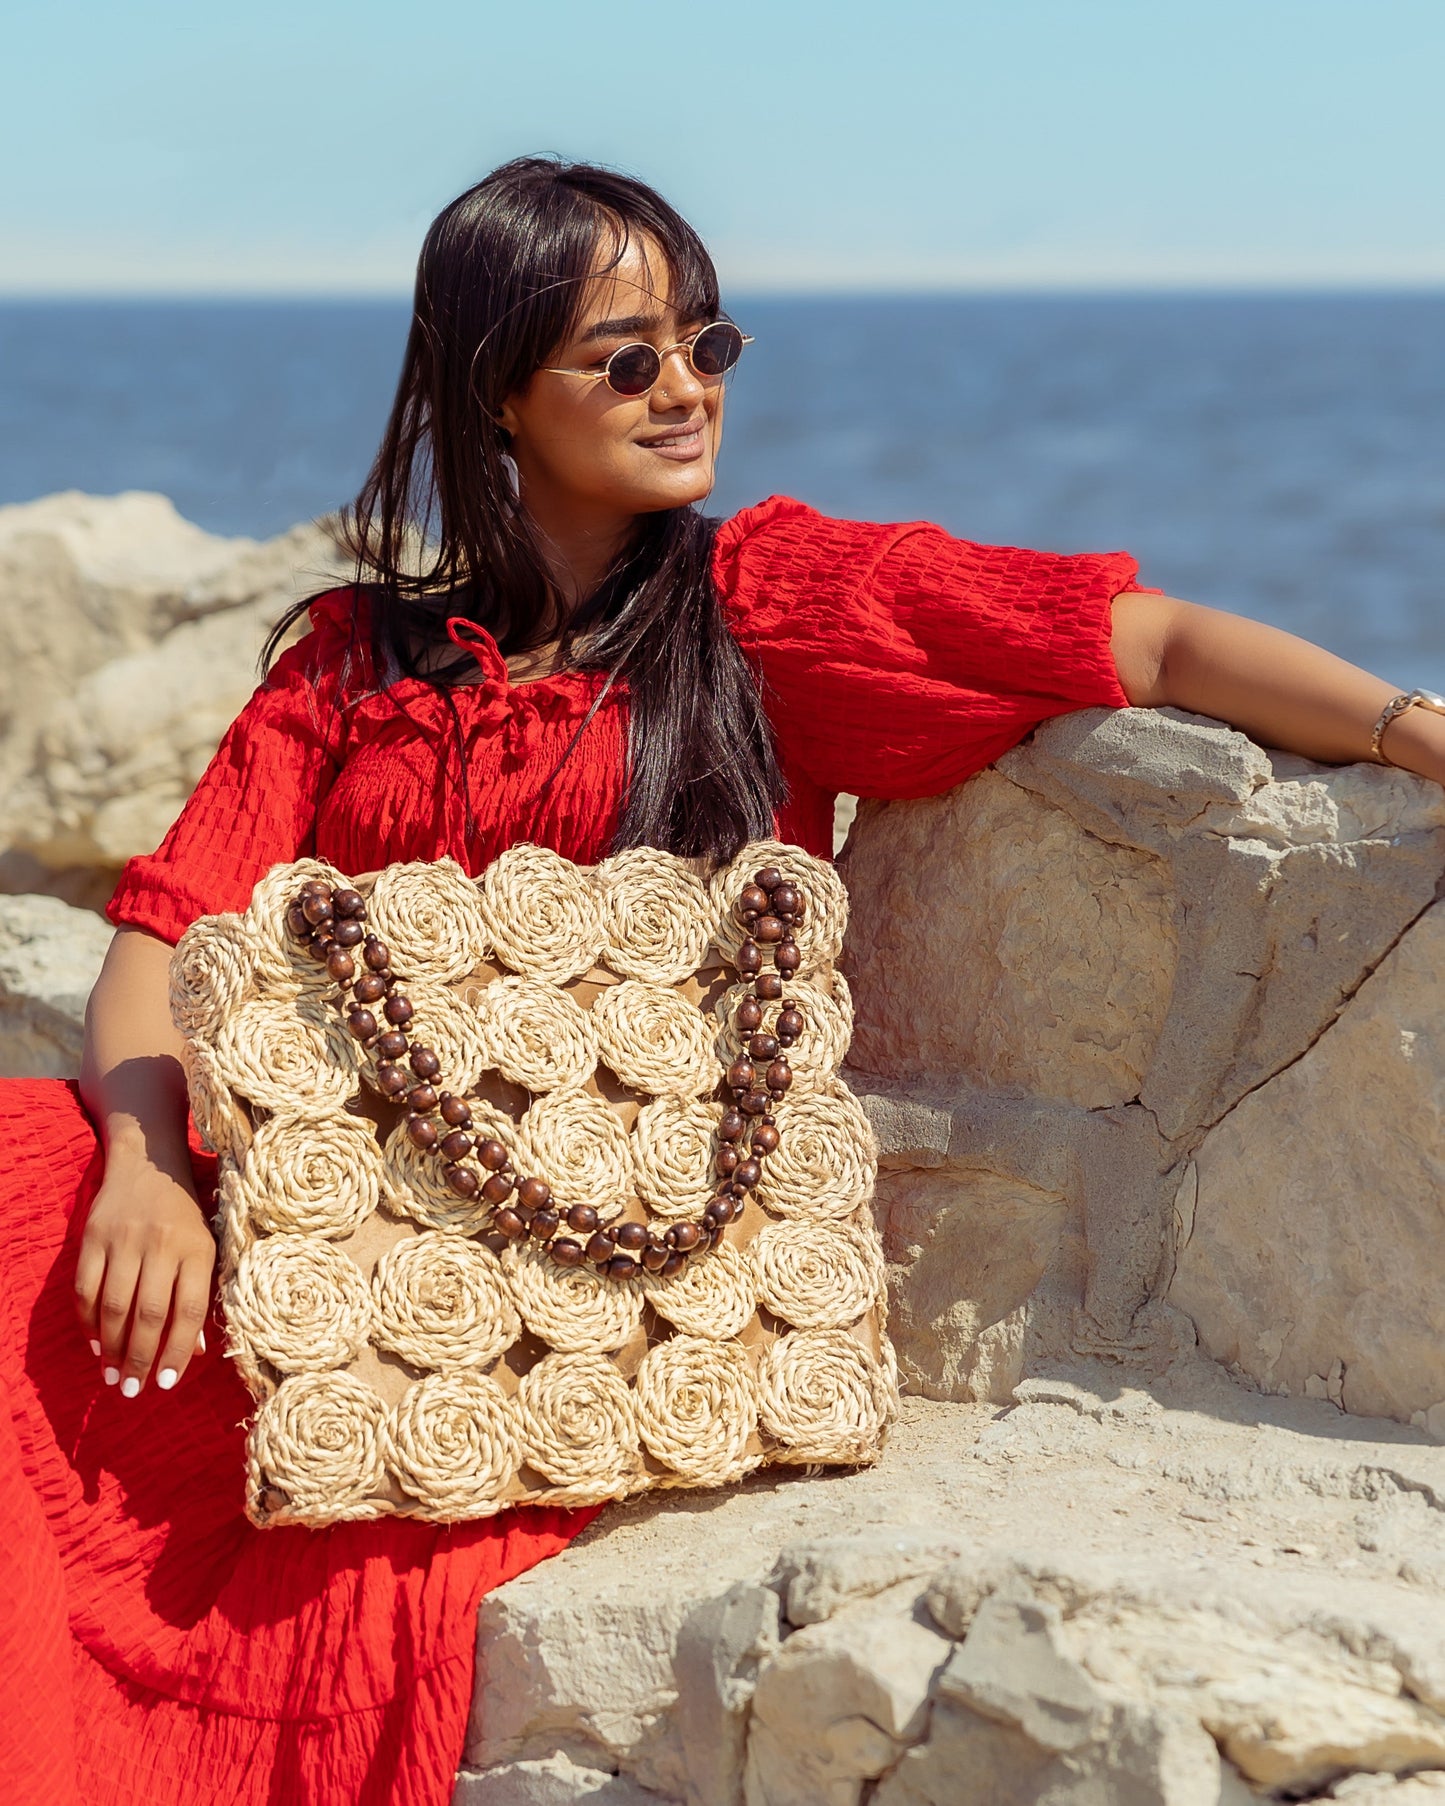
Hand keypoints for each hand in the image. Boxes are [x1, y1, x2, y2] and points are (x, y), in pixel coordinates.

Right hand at [74, 1151, 215, 1395]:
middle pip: (148, 1313)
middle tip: (132, 1389)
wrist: (149, 1161)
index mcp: (197, 1248)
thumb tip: (195, 1351)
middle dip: (139, 1358)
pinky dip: (88, 1322)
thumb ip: (201, 1294)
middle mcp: (161, 1244)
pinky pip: (86, 1288)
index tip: (168, 1382)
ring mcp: (124, 1240)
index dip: (179, 1350)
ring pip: (114, 1305)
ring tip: (112, 1375)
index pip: (189, 1309)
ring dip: (111, 1347)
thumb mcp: (206, 1246)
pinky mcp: (93, 1237)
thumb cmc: (185, 1214)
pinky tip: (95, 1344)